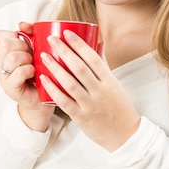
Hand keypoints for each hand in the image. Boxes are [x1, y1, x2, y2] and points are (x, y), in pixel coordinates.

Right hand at [0, 22, 54, 130]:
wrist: (44, 98)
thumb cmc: (41, 71)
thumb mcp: (36, 49)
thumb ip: (31, 34)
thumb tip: (23, 24)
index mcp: (3, 53)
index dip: (13, 35)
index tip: (24, 43)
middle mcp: (0, 63)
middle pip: (4, 44)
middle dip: (22, 46)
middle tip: (31, 54)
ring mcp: (4, 77)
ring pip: (11, 58)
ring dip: (27, 58)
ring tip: (33, 64)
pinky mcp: (11, 88)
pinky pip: (18, 72)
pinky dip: (29, 70)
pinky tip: (35, 73)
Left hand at [39, 30, 140, 150]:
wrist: (125, 135)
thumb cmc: (119, 108)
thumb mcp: (115, 85)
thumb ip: (104, 65)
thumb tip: (99, 43)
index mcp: (109, 81)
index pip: (93, 58)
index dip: (79, 44)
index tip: (67, 33)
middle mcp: (100, 91)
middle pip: (80, 68)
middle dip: (64, 51)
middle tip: (51, 39)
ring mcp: (90, 104)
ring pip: (70, 83)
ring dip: (55, 68)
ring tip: (43, 56)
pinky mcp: (81, 117)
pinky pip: (64, 101)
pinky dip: (53, 89)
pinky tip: (43, 79)